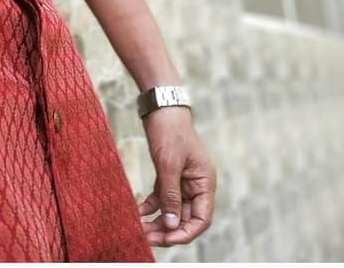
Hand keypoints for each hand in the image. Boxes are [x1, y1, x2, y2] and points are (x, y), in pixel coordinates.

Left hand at [137, 105, 215, 246]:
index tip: (167, 239)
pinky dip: (151, 205)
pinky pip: (162, 197)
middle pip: (185, 217)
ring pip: (172, 209)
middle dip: (168, 229)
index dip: (185, 232)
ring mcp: (182, 180)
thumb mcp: (169, 164)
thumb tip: (172, 224)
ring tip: (140, 229)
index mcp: (204, 183)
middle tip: (147, 237)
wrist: (160, 105)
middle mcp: (196, 185)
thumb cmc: (170, 130)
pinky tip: (138, 211)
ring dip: (158, 220)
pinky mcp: (168, 174)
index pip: (201, 218)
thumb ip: (171, 195)